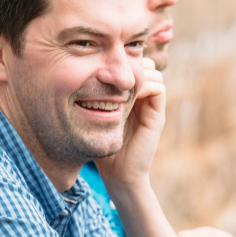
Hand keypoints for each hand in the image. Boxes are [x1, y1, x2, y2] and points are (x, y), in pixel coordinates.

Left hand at [95, 58, 164, 189]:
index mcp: (128, 97)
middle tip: (110, 71)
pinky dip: (145, 85)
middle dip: (130, 64)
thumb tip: (77, 76)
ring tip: (117, 84)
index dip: (120, 62)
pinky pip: (158, 89)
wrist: (118, 175)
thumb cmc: (102, 149)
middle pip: (144, 65)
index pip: (131, 66)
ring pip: (153, 73)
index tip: (101, 66)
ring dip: (137, 74)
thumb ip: (92, 100)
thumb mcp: (94, 119)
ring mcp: (151, 107)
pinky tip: (126, 95)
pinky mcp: (157, 116)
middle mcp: (142, 99)